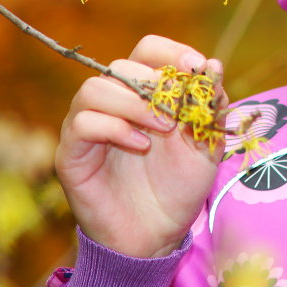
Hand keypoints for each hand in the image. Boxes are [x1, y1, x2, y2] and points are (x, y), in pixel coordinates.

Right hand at [55, 35, 225, 258]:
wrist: (158, 236)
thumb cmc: (180, 187)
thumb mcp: (206, 146)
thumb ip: (210, 108)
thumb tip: (214, 65)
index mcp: (145, 93)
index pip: (148, 50)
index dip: (171, 52)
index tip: (195, 67)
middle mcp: (113, 104)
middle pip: (121, 65)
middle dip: (154, 83)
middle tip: (178, 113)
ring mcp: (88, 127)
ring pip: (95, 89)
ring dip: (134, 103)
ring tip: (162, 129)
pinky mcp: (72, 154)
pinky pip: (82, 123)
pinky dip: (114, 128)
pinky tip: (141, 146)